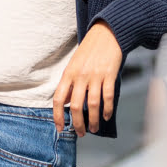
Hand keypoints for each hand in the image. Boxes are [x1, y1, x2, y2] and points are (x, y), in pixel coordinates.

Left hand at [52, 21, 121, 136]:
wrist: (107, 33)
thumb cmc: (89, 50)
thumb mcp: (74, 64)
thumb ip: (70, 83)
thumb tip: (67, 102)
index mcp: (68, 73)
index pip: (59, 99)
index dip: (58, 116)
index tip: (60, 128)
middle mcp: (80, 76)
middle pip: (77, 106)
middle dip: (78, 124)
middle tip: (81, 133)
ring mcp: (95, 75)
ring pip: (93, 105)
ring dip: (94, 120)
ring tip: (94, 128)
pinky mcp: (109, 75)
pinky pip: (107, 97)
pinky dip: (108, 110)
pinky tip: (107, 116)